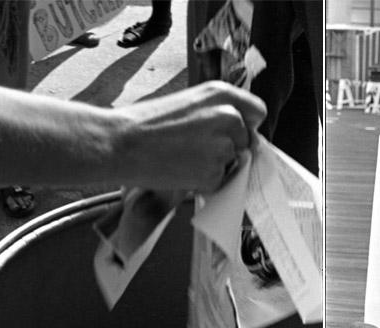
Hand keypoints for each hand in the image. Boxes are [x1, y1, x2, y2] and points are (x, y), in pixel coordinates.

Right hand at [116, 81, 266, 192]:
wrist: (122, 143)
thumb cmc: (147, 123)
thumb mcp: (189, 102)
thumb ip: (218, 111)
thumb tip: (240, 131)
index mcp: (222, 94)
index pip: (257, 112)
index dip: (247, 124)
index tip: (236, 133)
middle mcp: (229, 116)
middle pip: (247, 140)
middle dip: (229, 148)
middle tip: (196, 149)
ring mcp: (224, 146)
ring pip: (233, 162)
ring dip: (216, 165)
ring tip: (184, 158)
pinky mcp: (215, 172)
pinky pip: (220, 181)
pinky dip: (205, 182)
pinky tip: (182, 170)